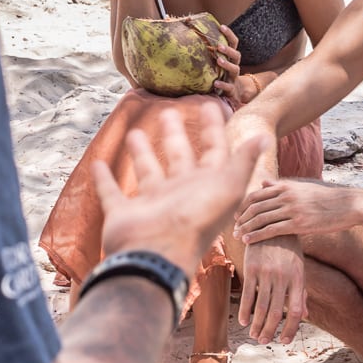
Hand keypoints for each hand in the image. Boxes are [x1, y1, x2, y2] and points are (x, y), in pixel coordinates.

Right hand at [94, 110, 269, 275]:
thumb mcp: (227, 187)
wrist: (158, 257)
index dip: (213, 129)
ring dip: (141, 153)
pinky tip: (98, 163)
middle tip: (169, 111)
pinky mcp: (124, 214)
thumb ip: (243, 161)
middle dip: (175, 135)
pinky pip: (111, 192)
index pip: (213, 151)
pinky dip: (103, 180)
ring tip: (135, 132)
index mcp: (205, 186)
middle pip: (178, 157)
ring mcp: (151, 204)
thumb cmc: (196, 221)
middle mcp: (179, 193)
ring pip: (146, 171)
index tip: (210, 105)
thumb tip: (265, 137)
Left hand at [210, 26, 264, 105]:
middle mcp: (234, 66)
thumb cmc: (220, 73)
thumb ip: (208, 51)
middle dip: (228, 50)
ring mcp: (233, 78)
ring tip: (219, 60)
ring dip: (227, 64)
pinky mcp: (231, 90)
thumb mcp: (216, 62)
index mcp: (231, 57)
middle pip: (236, 55)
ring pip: (235, 69)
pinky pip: (229, 87)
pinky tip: (215, 83)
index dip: (229, 34)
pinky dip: (223, 85)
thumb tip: (192, 31)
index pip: (234, 43)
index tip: (221, 27)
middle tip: (219, 45)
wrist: (234, 93)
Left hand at [236, 180, 362, 242]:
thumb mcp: (302, 187)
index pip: (255, 194)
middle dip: (241, 218)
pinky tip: (248, 242)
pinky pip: (272, 230)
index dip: (241, 205)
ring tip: (238, 236)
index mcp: (286, 185)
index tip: (234, 215)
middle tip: (232, 228)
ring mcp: (292, 209)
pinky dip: (257, 236)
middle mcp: (286, 195)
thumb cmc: (325, 197)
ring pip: (261, 219)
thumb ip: (280, 185)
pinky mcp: (299, 223)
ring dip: (246, 228)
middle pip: (254, 206)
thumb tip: (263, 183)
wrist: (348, 205)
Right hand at [239, 236, 306, 343]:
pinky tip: (243, 321)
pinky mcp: (252, 268)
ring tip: (254, 335)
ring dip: (257, 325)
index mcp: (298, 278)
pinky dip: (245, 311)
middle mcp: (283, 277)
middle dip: (270, 331)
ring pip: (261, 307)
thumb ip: (301, 291)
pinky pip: (248, 294)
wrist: (271, 224)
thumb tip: (305, 314)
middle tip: (264, 341)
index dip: (290, 329)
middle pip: (276, 312)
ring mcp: (267, 273)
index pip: (295, 311)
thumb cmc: (288, 249)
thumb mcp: (299, 268)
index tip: (284, 340)